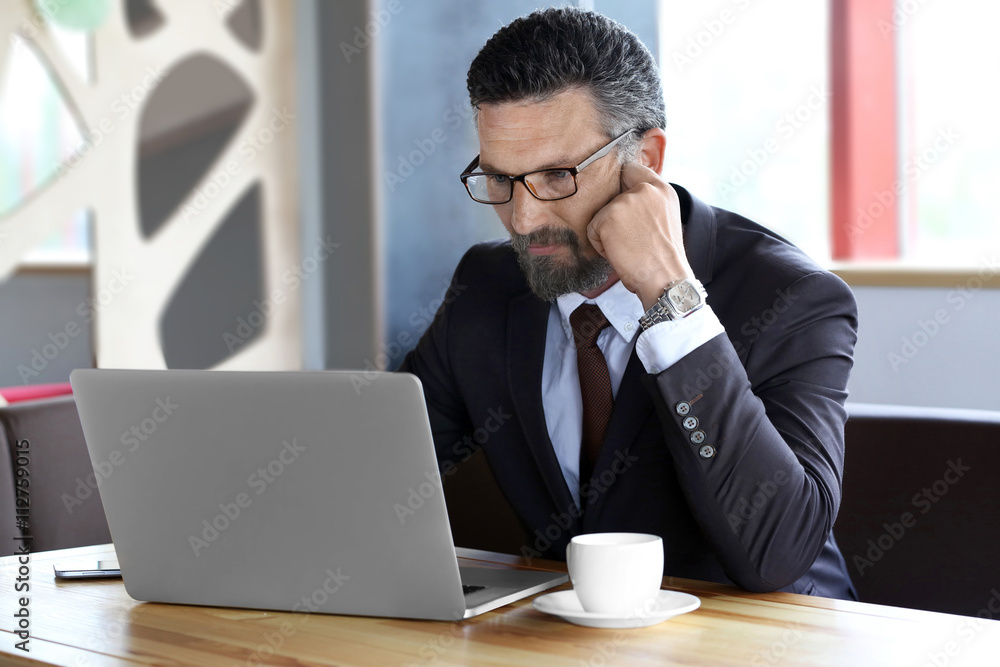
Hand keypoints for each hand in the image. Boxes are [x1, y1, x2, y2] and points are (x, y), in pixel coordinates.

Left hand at [586, 162, 694, 309]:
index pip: (632, 170)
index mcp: (662, 190)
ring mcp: (625, 201)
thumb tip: (625, 196)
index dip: (622, 184)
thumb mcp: (665, 219)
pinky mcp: (608, 216)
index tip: (621, 197)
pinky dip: (601, 245)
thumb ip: (648, 203)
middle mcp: (644, 189)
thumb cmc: (663, 259)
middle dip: (614, 215)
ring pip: (602, 214)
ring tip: (629, 248)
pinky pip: (593, 229)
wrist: (665, 279)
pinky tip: (620, 253)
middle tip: (633, 238)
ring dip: (608, 233)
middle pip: (612, 194)